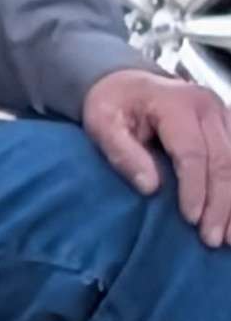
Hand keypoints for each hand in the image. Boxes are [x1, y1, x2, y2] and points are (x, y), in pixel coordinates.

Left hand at [87, 65, 230, 248]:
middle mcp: (208, 106)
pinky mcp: (229, 125)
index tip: (190, 219)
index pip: (193, 153)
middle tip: (212, 238)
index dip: (195, 189)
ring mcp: (224, 114)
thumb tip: (150, 187)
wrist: (126, 82)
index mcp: (177, 104)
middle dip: (221, 203)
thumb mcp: (102, 124)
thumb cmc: (113, 105)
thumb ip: (123, 153)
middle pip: (224, 160)